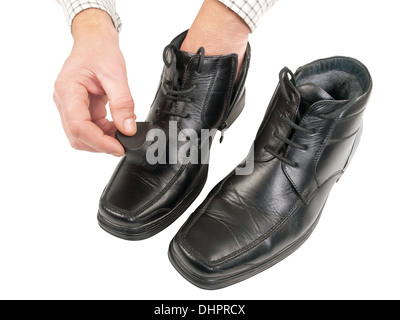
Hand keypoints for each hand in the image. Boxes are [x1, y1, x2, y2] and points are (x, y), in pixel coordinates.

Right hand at [53, 9, 135, 155]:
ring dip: (102, 139)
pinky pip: (89, 127)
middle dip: (100, 144)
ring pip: (81, 135)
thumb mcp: (116, 75)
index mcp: (68, 90)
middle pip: (77, 136)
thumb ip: (123, 103)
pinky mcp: (79, 109)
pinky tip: (117, 126)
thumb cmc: (100, 50)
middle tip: (123, 144)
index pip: (78, 126)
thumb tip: (128, 129)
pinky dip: (103, 132)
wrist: (94, 40)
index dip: (99, 141)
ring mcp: (70, 106)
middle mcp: (64, 100)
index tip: (118, 148)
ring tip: (122, 132)